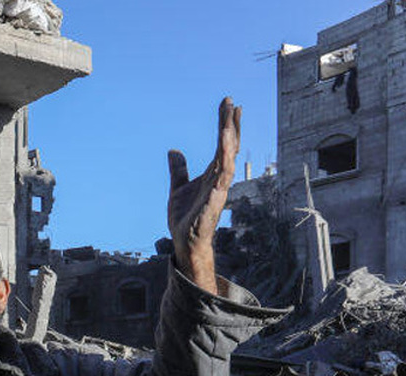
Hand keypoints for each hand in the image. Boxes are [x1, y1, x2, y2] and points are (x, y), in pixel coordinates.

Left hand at [167, 97, 241, 293]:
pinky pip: (220, 184)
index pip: (223, 145)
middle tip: (231, 104)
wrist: (183, 242)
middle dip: (231, 127)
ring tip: (228, 125)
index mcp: (212, 174)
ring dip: (228, 144)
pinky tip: (223, 156)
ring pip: (227, 163)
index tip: (229, 104)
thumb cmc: (185, 218)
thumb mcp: (177, 188)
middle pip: (228, 148)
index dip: (226, 125)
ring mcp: (217, 191)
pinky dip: (222, 170)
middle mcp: (218, 180)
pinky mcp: (212, 204)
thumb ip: (178, 170)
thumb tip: (173, 151)